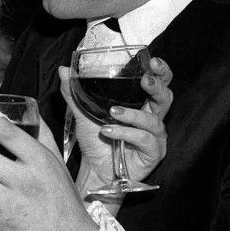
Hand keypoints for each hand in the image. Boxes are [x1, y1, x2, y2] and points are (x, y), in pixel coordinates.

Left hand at [61, 55, 171, 186]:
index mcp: (141, 104)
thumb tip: (64, 70)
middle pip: (165, 97)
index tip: (152, 61)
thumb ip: (74, 92)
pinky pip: (145, 140)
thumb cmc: (95, 140)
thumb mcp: (82, 113)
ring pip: (153, 120)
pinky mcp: (154, 153)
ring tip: (112, 112)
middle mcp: (152, 118)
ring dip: (132, 114)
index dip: (160, 72)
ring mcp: (155, 137)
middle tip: (145, 79)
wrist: (94, 169)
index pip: (158, 83)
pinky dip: (126, 133)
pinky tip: (108, 131)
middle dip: (157, 85)